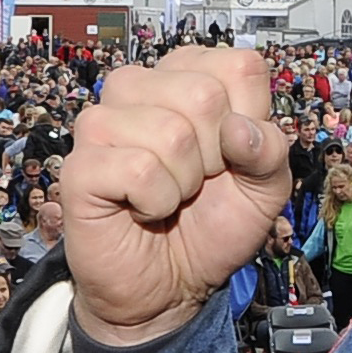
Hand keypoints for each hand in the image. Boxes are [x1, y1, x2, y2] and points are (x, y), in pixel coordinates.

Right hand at [63, 48, 286, 345]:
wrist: (172, 286)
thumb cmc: (213, 225)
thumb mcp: (266, 187)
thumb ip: (271, 150)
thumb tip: (239, 129)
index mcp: (188, 77)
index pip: (240, 66)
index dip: (251, 120)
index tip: (233, 154)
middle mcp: (139, 88)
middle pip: (205, 94)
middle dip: (217, 155)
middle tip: (198, 181)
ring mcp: (102, 123)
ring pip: (172, 133)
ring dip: (185, 183)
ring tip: (171, 195)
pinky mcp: (80, 165)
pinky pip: (139, 169)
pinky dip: (156, 202)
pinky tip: (145, 209)